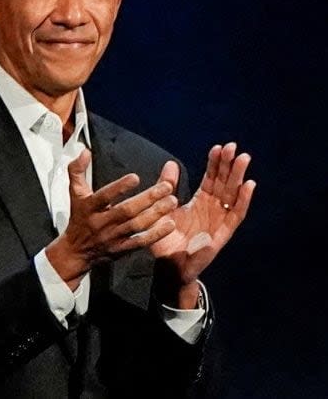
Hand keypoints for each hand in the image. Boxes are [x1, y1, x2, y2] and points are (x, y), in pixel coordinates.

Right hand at [45, 149, 177, 289]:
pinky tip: (170, 225)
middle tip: (167, 187)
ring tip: (172, 201)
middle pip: (126, 211)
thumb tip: (85, 151)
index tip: (136, 177)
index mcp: (90, 206)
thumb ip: (77, 170)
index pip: (104, 196)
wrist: (76, 252)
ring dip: (155, 214)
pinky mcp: (122, 249)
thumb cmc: (78, 217)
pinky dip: (155, 235)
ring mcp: (113, 237)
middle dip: (147, 199)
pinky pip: (140, 242)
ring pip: (136, 226)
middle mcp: (101, 222)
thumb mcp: (74, 192)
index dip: (119, 187)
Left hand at [150, 142, 255, 306]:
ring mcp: (220, 220)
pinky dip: (243, 200)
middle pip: (224, 183)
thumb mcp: (164, 208)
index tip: (218, 147)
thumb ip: (167, 186)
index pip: (211, 178)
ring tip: (243, 159)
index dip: (215, 163)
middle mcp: (213, 208)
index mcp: (200, 201)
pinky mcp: (223, 234)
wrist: (169, 265)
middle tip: (233, 146)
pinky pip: (236, 215)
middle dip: (229, 165)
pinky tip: (249, 185)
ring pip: (233, 194)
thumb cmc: (166, 237)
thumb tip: (171, 162)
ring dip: (239, 177)